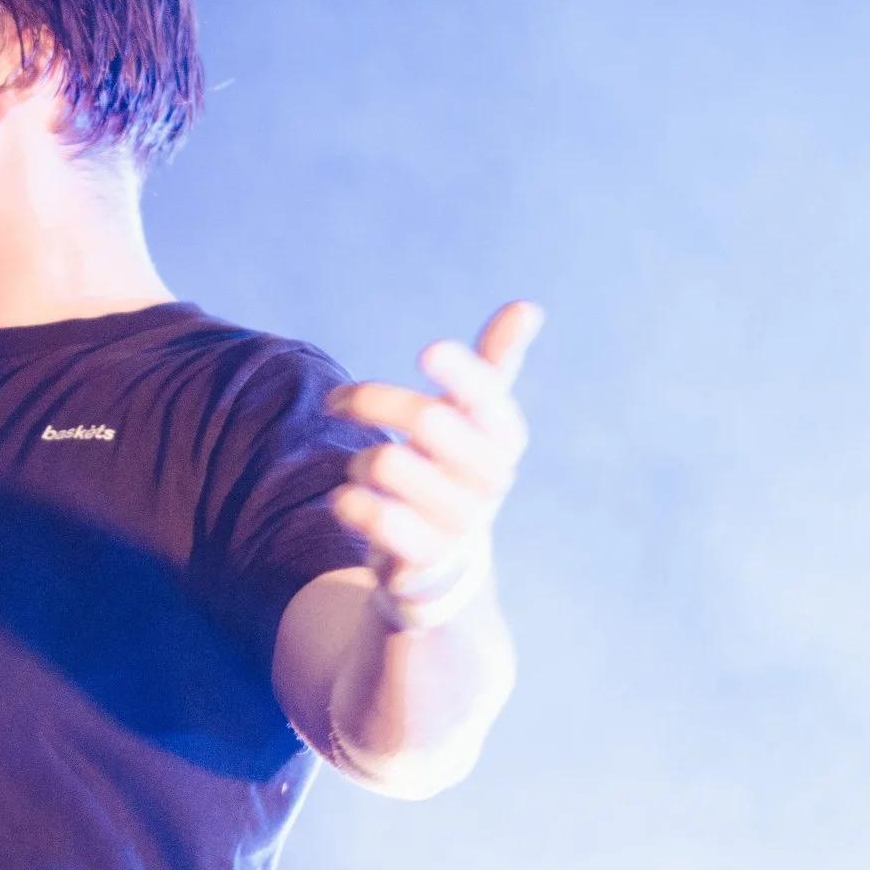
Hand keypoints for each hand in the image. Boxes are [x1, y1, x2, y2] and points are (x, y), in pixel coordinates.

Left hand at [325, 301, 543, 604]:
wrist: (444, 564)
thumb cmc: (453, 468)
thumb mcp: (475, 418)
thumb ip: (496, 363)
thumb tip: (528, 305)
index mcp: (504, 436)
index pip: (488, 394)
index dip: (460, 371)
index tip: (426, 353)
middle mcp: (491, 477)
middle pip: (425, 418)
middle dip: (368, 399)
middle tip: (340, 401)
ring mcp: (461, 521)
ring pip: (385, 462)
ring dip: (355, 459)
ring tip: (362, 470)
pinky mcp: (425, 556)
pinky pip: (371, 514)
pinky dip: (349, 501)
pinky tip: (350, 501)